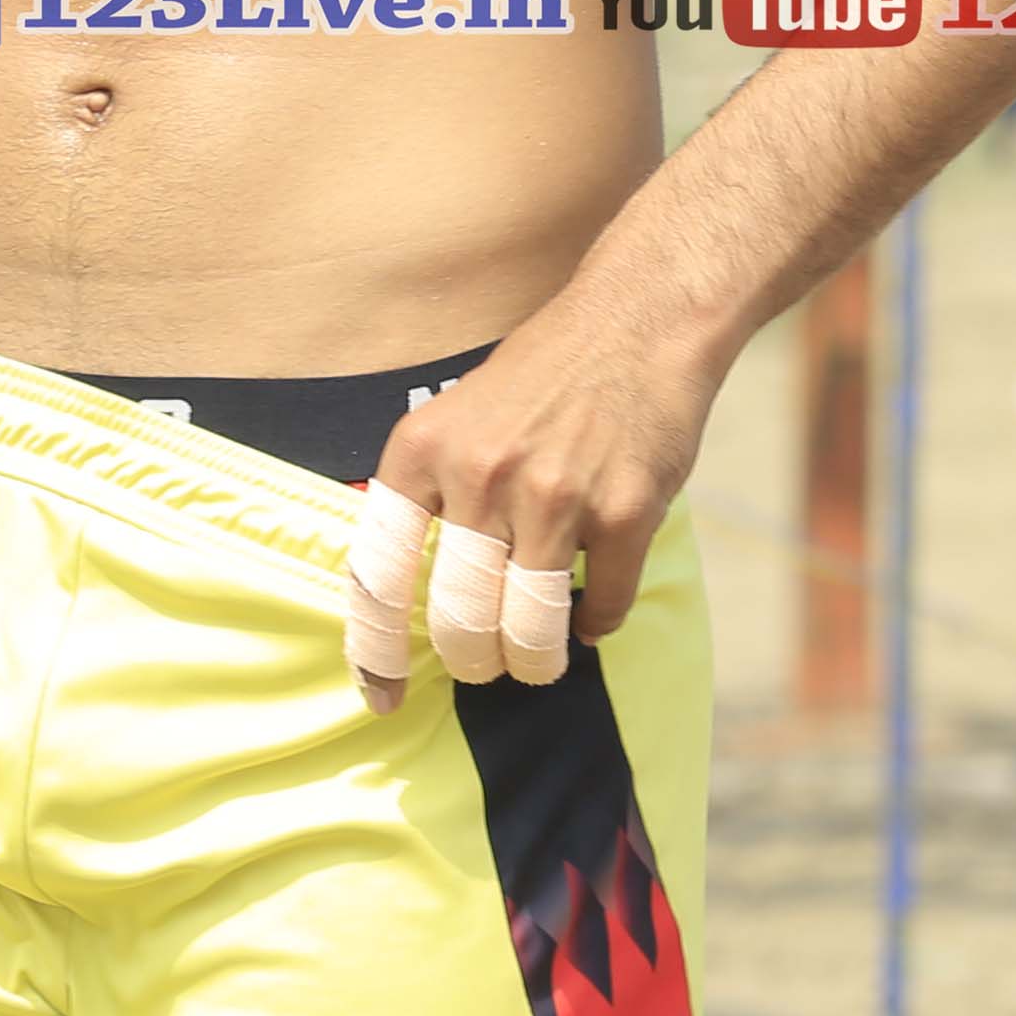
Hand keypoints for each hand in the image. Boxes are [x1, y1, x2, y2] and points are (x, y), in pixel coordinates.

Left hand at [344, 270, 727, 712]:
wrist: (640, 318)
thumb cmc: (544, 373)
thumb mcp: (457, 416)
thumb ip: (433, 494)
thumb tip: (410, 596)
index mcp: (425, 450)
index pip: (380, 575)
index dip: (375, 651)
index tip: (381, 697)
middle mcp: (483, 475)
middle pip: (458, 619)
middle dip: (471, 661)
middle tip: (484, 662)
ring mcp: (558, 495)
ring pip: (529, 628)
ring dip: (533, 660)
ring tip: (537, 658)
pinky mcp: (628, 511)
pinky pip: (605, 607)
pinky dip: (598, 623)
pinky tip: (596, 610)